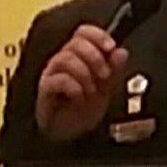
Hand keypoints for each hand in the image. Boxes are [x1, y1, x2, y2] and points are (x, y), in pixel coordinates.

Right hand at [35, 25, 128, 141]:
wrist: (71, 135)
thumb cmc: (84, 110)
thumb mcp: (106, 88)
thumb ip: (114, 69)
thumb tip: (121, 52)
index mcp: (79, 56)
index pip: (83, 32)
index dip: (97, 35)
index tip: (110, 47)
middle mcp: (63, 61)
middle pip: (75, 42)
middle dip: (95, 58)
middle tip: (104, 75)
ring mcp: (52, 74)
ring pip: (66, 58)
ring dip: (85, 74)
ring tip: (92, 90)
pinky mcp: (44, 90)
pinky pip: (56, 79)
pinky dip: (73, 87)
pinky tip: (79, 97)